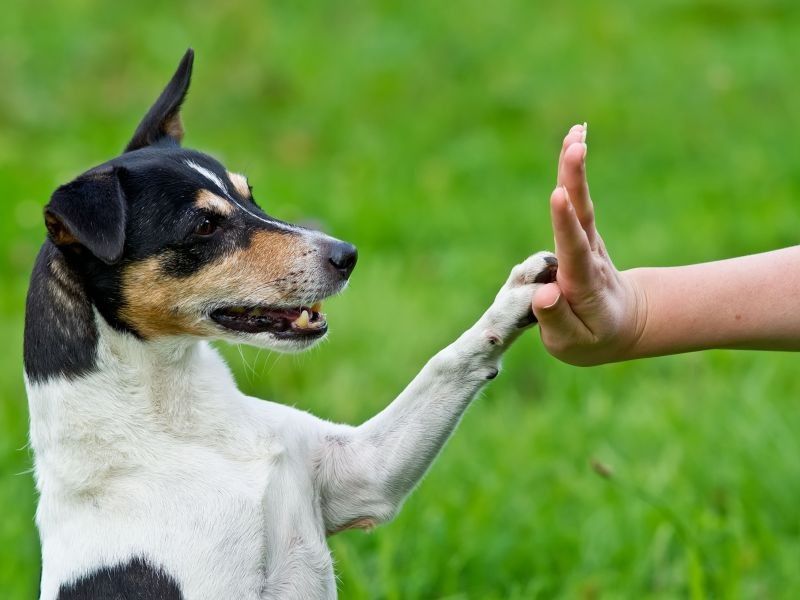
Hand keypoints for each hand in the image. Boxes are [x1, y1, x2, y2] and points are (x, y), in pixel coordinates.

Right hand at [532, 124, 646, 365]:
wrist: (623, 324)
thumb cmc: (592, 338)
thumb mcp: (573, 344)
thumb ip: (557, 320)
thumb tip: (545, 293)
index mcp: (583, 285)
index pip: (573, 251)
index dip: (565, 224)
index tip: (559, 196)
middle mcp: (589, 257)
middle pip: (582, 216)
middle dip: (576, 181)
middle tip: (575, 147)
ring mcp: (588, 242)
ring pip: (581, 203)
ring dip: (575, 168)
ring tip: (575, 133)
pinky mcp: (583, 233)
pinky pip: (577, 200)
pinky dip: (574, 171)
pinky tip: (574, 139)